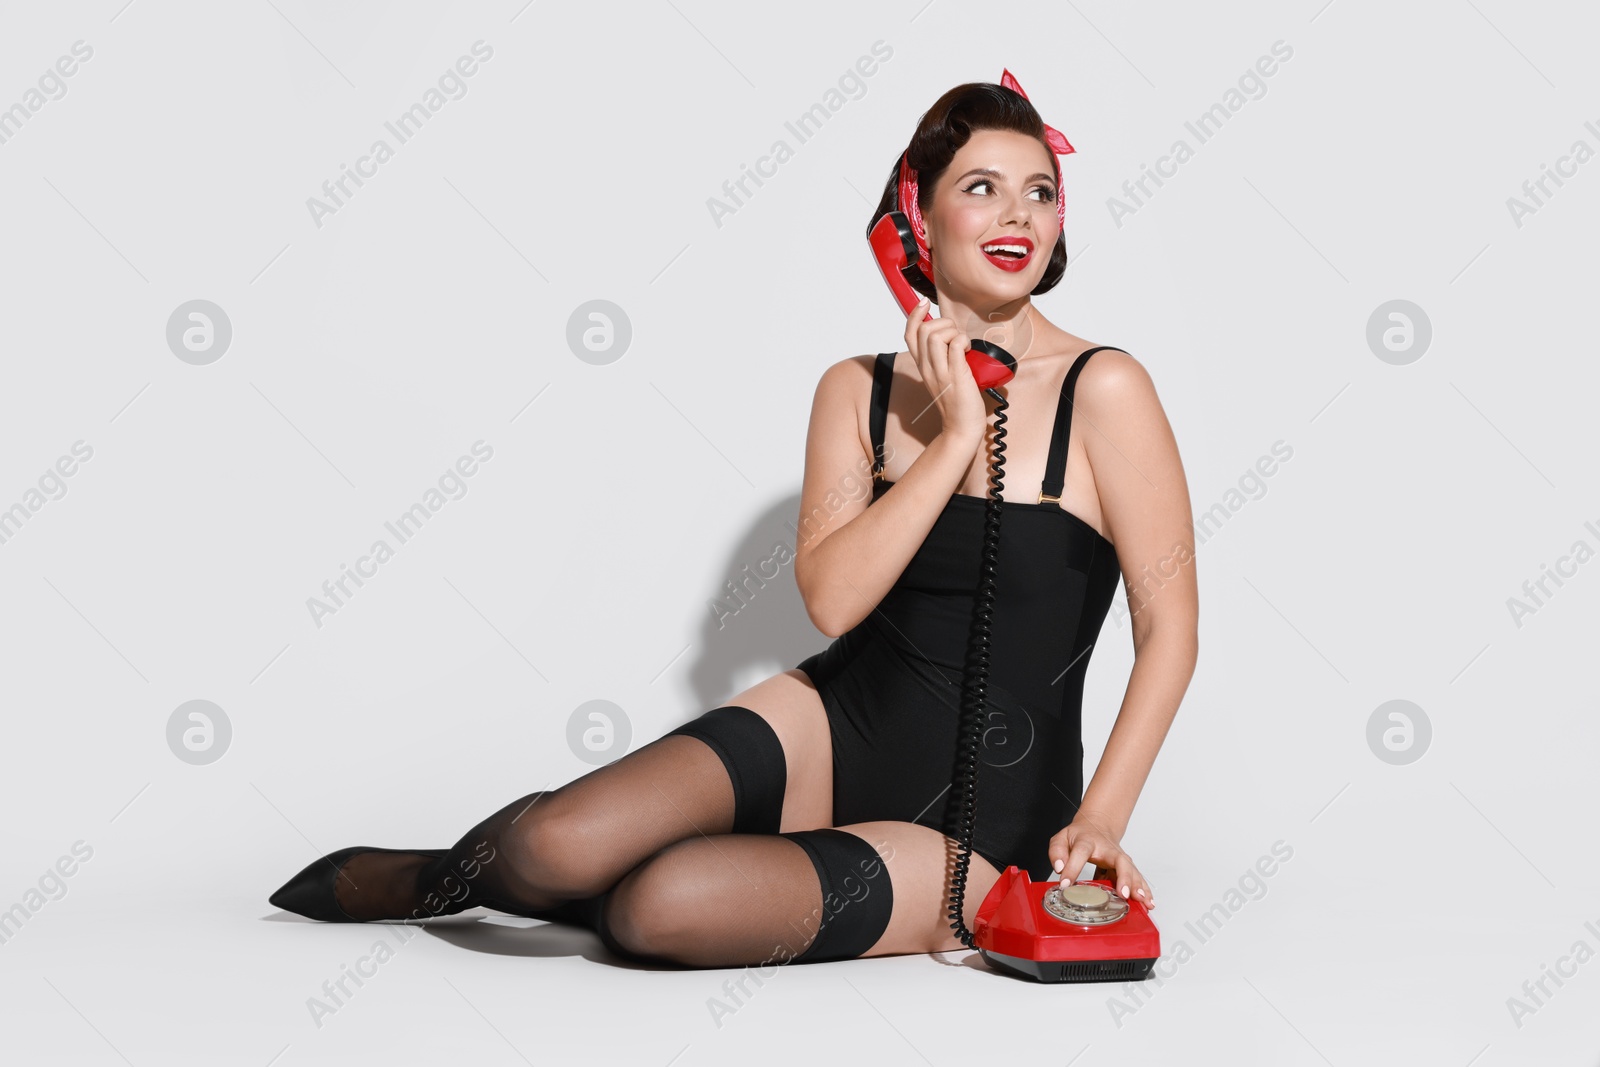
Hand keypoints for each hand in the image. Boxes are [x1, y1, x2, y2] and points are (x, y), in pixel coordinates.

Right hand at [904, 294, 987, 447]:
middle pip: (924, 330)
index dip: (914, 315)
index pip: (909, 334)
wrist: (961, 428)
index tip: (924, 304)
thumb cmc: (957, 402)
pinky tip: (970, 351)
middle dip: (943, 323)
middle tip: (956, 336)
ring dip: (954, 332)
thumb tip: (953, 336)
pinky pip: (956, 346)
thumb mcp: (944, 375)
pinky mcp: (956, 376)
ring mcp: (941, 372)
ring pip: (936, 335)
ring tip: (964, 345)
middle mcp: (928, 367)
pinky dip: (964, 341)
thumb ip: (944, 356)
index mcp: (923, 366)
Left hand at [1048, 813, 1154, 909]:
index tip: (1065, 884)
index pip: (1080, 852)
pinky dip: (1144, 890)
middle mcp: (1108, 849)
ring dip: (1138, 886)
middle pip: (1120, 860)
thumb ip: (1057, 851)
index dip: (1072, 868)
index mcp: (1087, 841)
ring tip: (1143, 901)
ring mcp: (1119, 857)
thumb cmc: (1080, 836)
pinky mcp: (1126, 866)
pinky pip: (1136, 878)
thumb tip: (1060, 869)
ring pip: (1132, 870)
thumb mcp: (1062, 838)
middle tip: (1124, 893)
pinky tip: (1148, 902)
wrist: (1097, 825)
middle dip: (1124, 877)